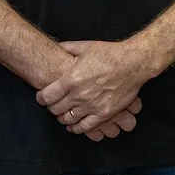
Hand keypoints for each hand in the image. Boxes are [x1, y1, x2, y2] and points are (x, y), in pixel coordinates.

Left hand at [38, 40, 155, 134]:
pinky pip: (85, 127)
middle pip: (56, 109)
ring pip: (68, 119)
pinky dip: (76, 128)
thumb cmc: (110, 53)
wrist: (133, 63)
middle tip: (53, 105)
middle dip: (52, 108)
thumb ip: (68, 48)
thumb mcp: (85, 47)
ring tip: (63, 115)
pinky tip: (74, 126)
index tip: (42, 98)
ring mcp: (92, 106)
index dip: (41, 99)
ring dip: (63, 118)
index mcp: (71, 79)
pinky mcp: (104, 114)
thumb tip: (57, 47)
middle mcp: (79, 95)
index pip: (47, 96)